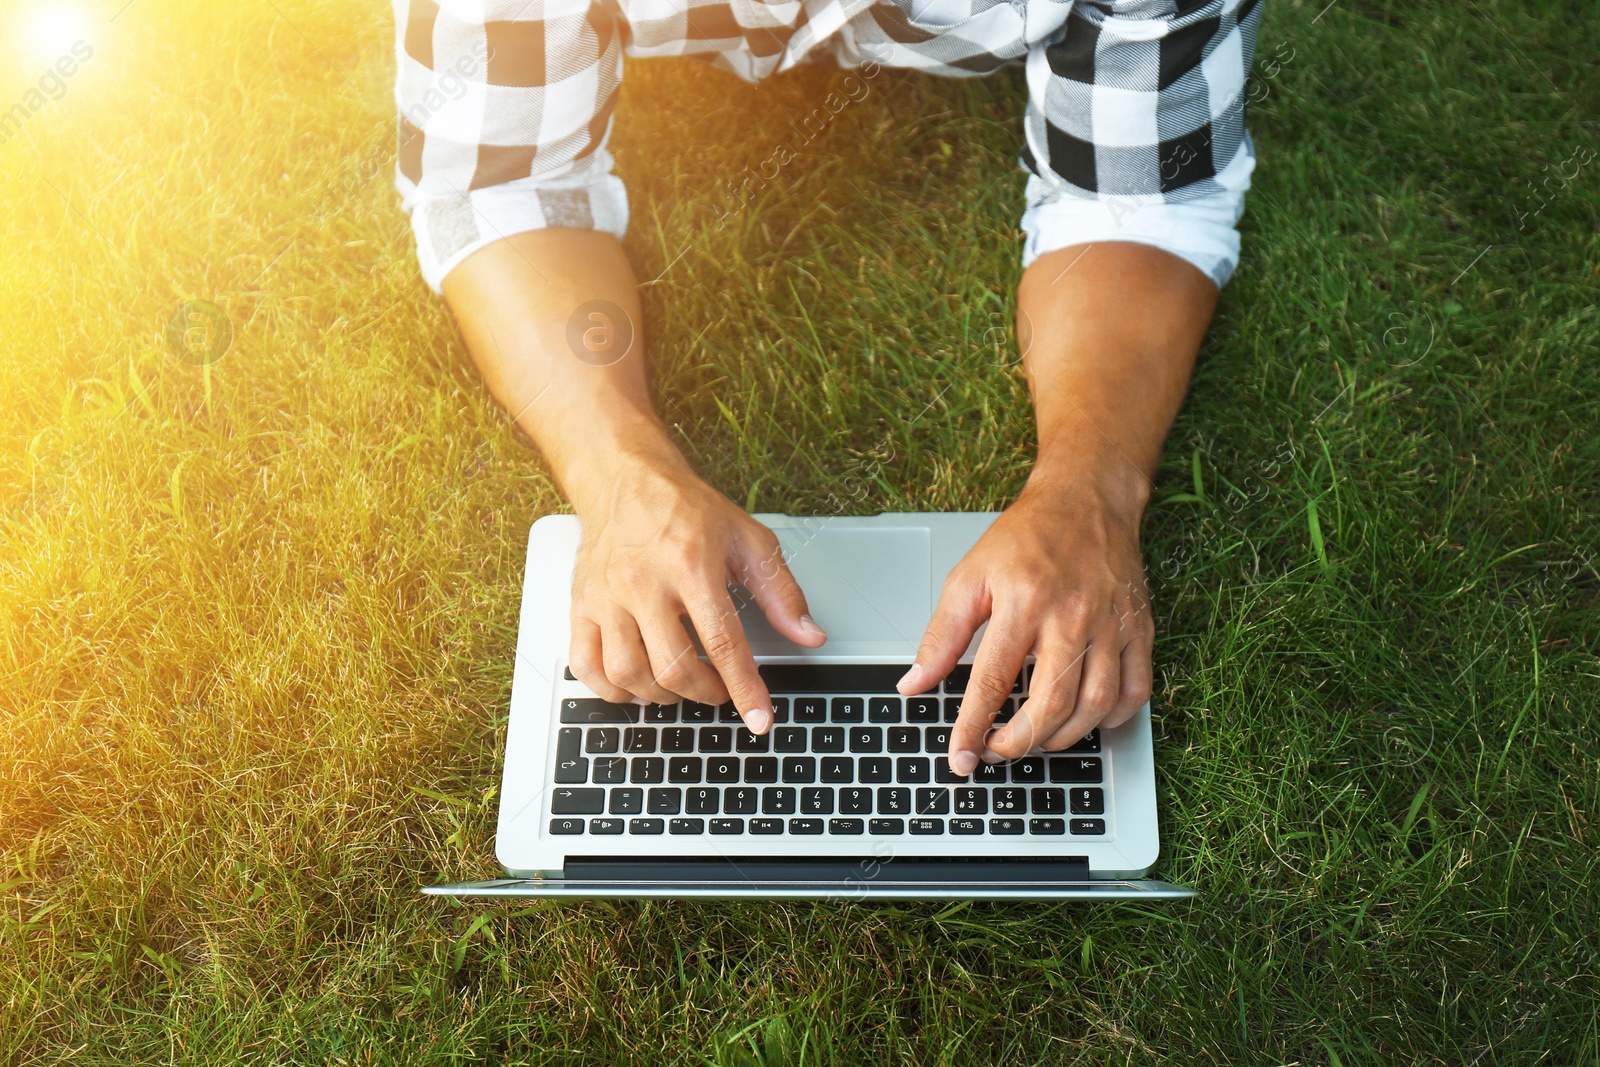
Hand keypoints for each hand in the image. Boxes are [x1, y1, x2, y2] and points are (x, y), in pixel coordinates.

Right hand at [567, 452, 825, 732]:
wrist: (625, 480)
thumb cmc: (686, 509)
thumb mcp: (748, 539)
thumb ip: (781, 592)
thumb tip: (808, 634)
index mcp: (691, 564)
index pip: (722, 642)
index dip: (744, 687)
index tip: (759, 718)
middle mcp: (643, 583)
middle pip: (673, 666)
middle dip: (706, 693)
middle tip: (720, 690)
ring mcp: (607, 597)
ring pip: (628, 673)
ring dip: (662, 695)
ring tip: (682, 686)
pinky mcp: (582, 605)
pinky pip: (585, 665)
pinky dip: (612, 690)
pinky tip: (636, 685)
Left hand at [896, 482, 1153, 773]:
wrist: (1086, 499)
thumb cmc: (1027, 537)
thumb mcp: (969, 576)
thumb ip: (941, 635)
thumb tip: (913, 682)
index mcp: (1024, 602)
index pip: (993, 681)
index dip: (974, 727)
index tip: (961, 757)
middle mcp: (1072, 616)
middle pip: (1052, 704)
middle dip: (1020, 742)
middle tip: (995, 751)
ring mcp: (1112, 624)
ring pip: (1096, 704)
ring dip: (1062, 737)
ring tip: (1034, 740)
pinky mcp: (1140, 628)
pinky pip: (1135, 689)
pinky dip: (1113, 718)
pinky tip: (1086, 721)